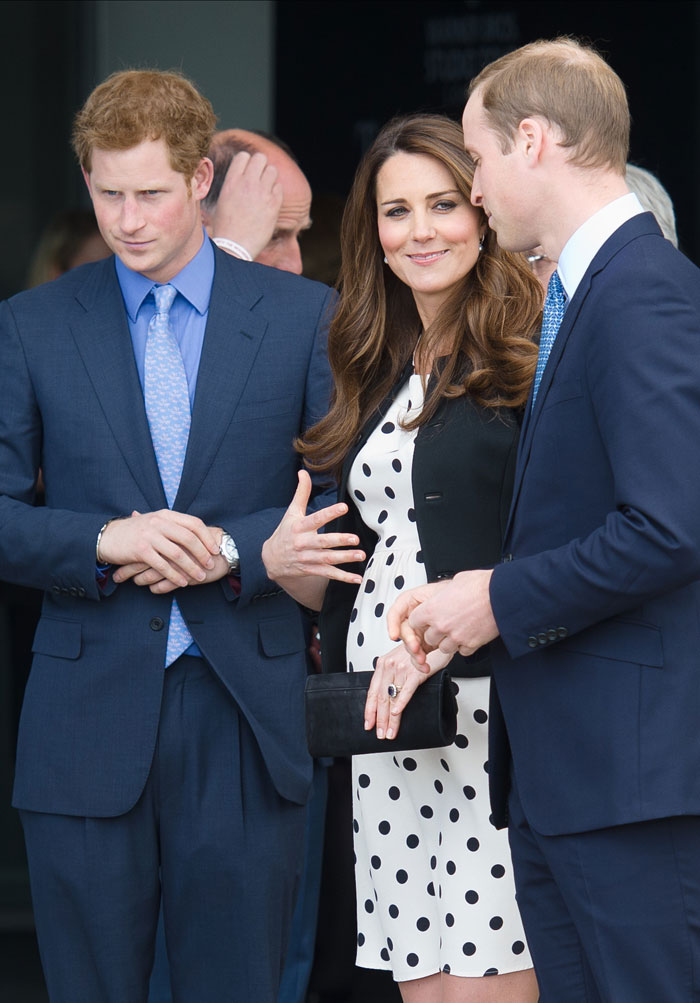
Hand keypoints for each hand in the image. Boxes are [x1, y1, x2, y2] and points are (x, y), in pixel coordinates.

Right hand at [104, 510, 218, 588]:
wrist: (107, 537)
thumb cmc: (134, 532)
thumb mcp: (154, 522)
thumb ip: (173, 525)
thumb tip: (198, 532)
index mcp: (165, 515)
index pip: (194, 523)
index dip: (207, 537)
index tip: (215, 549)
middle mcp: (159, 523)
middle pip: (189, 538)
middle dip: (203, 554)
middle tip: (210, 565)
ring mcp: (149, 536)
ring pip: (177, 553)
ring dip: (191, 567)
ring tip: (200, 577)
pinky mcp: (140, 550)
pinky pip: (162, 565)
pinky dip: (174, 575)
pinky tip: (182, 582)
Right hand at [210, 151, 282, 258]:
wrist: (235, 247)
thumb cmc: (226, 227)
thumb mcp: (223, 200)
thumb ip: (233, 184)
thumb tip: (240, 175)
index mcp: (231, 181)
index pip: (243, 156)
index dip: (246, 162)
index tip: (247, 172)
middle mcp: (247, 183)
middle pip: (260, 157)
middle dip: (260, 166)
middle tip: (258, 179)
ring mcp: (262, 193)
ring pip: (272, 169)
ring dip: (270, 177)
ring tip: (265, 190)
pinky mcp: (274, 204)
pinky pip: (279, 187)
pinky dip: (276, 192)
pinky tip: (269, 202)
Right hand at [262, 470, 365, 610]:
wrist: (271, 559)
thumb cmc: (285, 531)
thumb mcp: (291, 512)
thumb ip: (301, 493)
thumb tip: (303, 471)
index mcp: (299, 527)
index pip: (316, 519)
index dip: (329, 513)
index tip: (343, 507)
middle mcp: (303, 543)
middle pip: (323, 542)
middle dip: (339, 540)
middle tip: (355, 538)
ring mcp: (307, 558)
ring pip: (327, 559)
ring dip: (344, 558)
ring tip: (360, 555)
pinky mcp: (310, 570)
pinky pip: (328, 574)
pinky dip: (343, 577)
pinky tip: (357, 579)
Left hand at [364, 644, 452, 739]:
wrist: (434, 640)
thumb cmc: (420, 651)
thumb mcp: (401, 662)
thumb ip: (392, 677)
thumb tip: (388, 699)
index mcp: (383, 664)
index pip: (372, 691)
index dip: (369, 710)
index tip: (369, 724)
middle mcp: (390, 665)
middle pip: (381, 697)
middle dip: (380, 719)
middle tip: (380, 734)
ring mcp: (402, 668)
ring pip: (392, 697)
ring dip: (391, 719)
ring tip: (390, 732)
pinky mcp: (415, 671)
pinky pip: (406, 690)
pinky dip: (401, 703)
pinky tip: (397, 713)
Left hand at [387, 570, 498, 664]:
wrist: (502, 596)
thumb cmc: (482, 586)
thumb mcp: (456, 582)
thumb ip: (444, 592)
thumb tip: (445, 592)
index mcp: (433, 609)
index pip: (414, 621)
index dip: (420, 620)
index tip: (425, 620)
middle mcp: (442, 625)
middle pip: (428, 638)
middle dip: (435, 632)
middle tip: (445, 624)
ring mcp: (456, 637)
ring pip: (443, 648)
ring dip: (449, 641)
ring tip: (458, 630)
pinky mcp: (471, 644)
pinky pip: (462, 651)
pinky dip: (464, 645)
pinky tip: (469, 635)